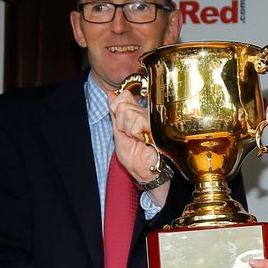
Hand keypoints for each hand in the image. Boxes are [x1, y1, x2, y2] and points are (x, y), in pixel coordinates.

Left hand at [109, 90, 169, 205]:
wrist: (146, 173)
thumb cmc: (135, 158)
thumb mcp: (118, 134)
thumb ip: (114, 115)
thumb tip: (109, 94)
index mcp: (136, 113)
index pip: (122, 96)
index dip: (117, 108)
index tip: (122, 127)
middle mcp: (146, 112)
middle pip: (123, 104)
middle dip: (121, 123)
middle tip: (131, 135)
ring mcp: (152, 117)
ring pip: (128, 111)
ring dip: (129, 129)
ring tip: (139, 139)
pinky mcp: (157, 123)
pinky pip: (137, 120)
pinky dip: (135, 132)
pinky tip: (144, 139)